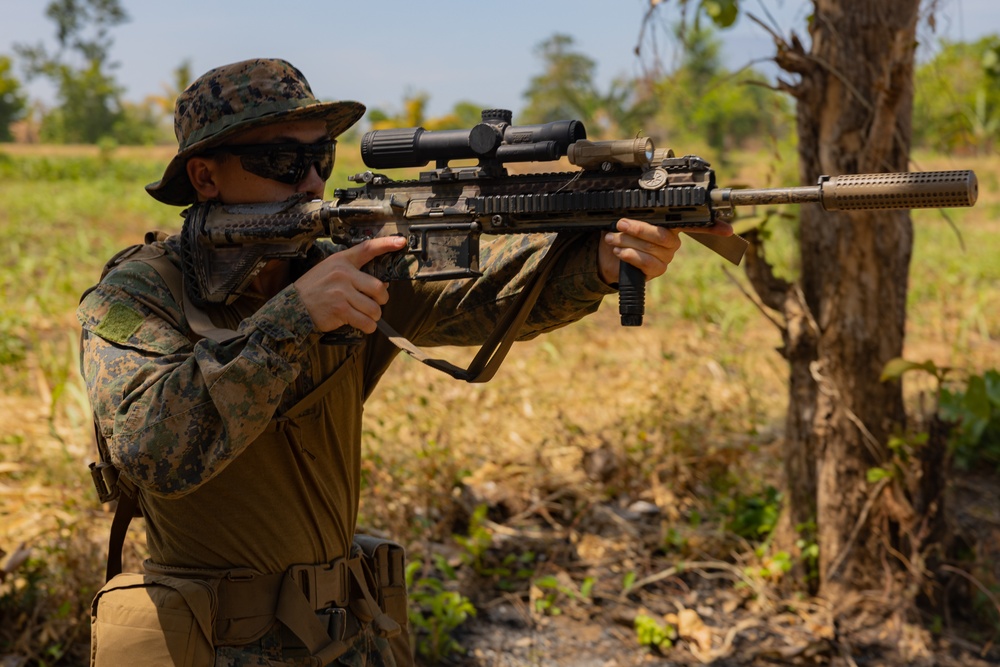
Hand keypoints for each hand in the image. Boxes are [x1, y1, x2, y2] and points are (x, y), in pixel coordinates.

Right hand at [294, 236, 406, 332]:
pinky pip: (366, 322)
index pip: (368, 248)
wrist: (293, 306)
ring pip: (374, 308)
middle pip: (379, 288)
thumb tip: (382, 284)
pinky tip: (362, 324)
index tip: (401, 241)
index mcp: (342, 261)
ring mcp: (342, 292)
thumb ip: (354, 274)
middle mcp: (343, 274)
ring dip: (374, 316)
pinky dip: (368, 326)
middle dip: (382, 300)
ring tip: (366, 316)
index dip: (386, 244)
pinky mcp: (340, 309)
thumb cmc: (315, 289)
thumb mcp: (330, 271)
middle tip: (375, 304)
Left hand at [598, 218, 733, 283]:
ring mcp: (666, 257)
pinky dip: (630, 255)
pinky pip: (647, 262)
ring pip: (651, 247)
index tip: (727, 230)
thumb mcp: (627, 218)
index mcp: (670, 225)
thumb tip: (634, 203)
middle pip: (663, 234)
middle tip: (621, 223)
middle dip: (639, 228)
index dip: (713, 227)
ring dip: (627, 241)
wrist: (607, 258)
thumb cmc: (620, 234)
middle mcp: (672, 241)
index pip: (695, 224)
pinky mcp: (656, 270)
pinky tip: (620, 252)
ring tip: (613, 238)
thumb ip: (638, 212)